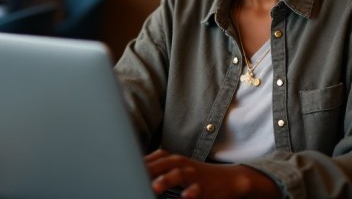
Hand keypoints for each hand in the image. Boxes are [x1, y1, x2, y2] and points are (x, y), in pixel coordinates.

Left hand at [145, 149, 279, 198]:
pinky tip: (185, 197)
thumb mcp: (176, 167)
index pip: (152, 158)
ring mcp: (193, 175)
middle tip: (134, 176)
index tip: (123, 169)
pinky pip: (196, 190)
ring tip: (155, 187)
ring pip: (178, 175)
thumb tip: (135, 170)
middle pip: (162, 163)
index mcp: (171, 159)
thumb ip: (157, 168)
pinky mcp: (204, 188)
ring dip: (166, 180)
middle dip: (149, 169)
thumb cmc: (195, 175)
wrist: (228, 179)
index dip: (138, 163)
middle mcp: (181, 164)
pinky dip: (191, 193)